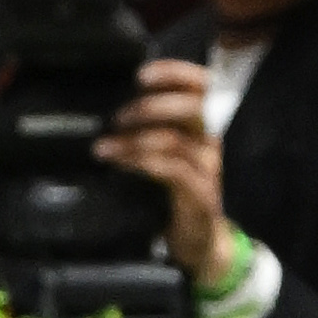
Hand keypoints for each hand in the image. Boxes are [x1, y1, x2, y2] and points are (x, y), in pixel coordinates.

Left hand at [93, 58, 234, 286]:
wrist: (198, 243)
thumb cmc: (177, 195)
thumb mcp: (167, 156)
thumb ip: (153, 130)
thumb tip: (115, 108)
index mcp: (205, 127)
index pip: (201, 87)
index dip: (174, 74)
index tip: (140, 75)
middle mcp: (212, 143)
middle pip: (191, 108)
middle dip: (150, 106)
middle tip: (117, 118)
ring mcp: (210, 169)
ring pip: (173, 140)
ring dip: (133, 140)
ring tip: (104, 147)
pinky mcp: (201, 194)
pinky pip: (172, 169)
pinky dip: (141, 162)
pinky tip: (120, 163)